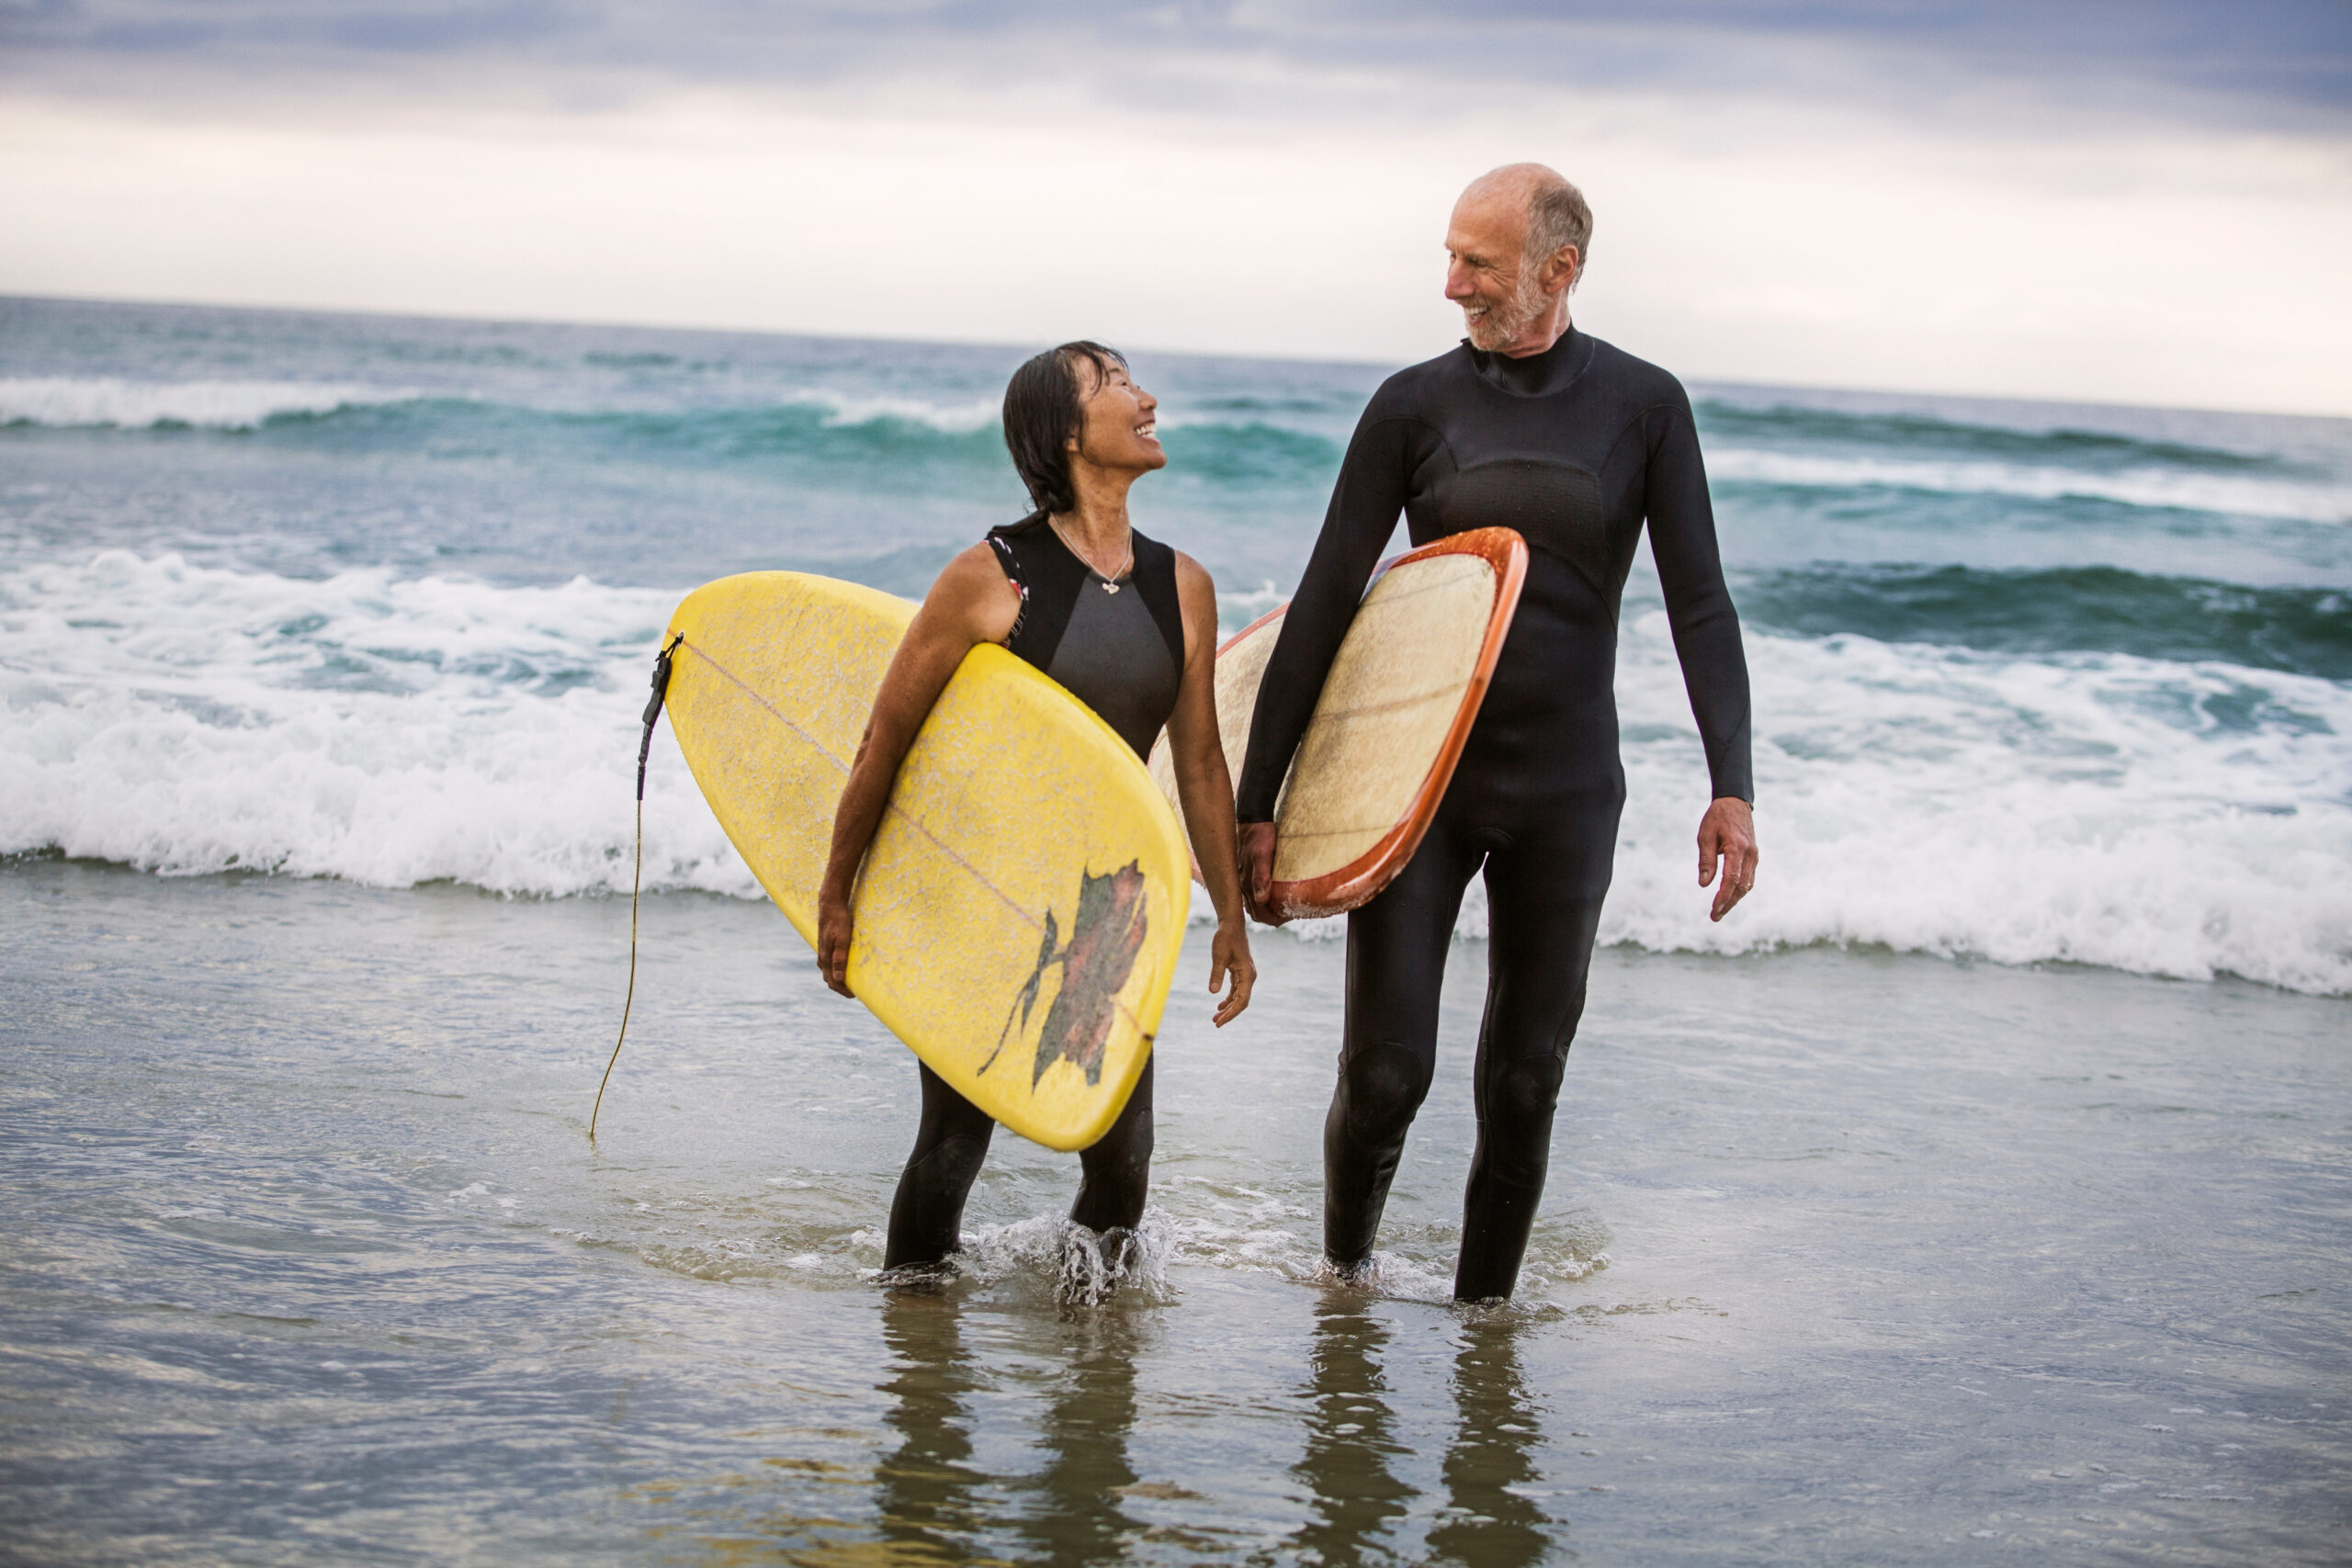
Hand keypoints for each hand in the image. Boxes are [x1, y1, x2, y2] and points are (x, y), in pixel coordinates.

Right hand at [816, 888, 855, 996]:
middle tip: (855, 992)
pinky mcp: (824, 946)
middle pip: (829, 980)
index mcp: (826, 958)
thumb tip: (838, 978)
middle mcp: (822, 957)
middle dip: (841, 988)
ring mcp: (822, 951)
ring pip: (827, 972)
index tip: (855, 995)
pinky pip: (826, 964)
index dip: (843, 991)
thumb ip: (840, 958)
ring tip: (850, 982)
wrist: (829, 904)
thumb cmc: (838, 920)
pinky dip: (833, 971)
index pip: (833, 982)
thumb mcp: (842, 938)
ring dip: (836, 980)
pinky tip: (841, 969)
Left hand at [1208, 918, 1255, 1026]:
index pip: (1241, 1000)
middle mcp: (1249, 976)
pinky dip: (1229, 999)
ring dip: (1228, 1008)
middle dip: (1229, 1014)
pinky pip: (1236, 990)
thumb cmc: (1226, 937)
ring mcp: (1246, 975)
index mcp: (1247, 973)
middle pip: (1242, 1002)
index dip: (1231, 1013)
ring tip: (1216, 1017)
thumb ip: (1216, 974)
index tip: (1219, 1021)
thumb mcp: (1218, 955)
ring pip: (1239, 997)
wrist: (1232, 924)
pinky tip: (1219, 1005)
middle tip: (1215, 1023)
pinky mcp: (1240, 972)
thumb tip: (1213, 992)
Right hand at [1239, 821, 1286, 925]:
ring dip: (1269, 909)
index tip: (1291, 915)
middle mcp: (1243, 884)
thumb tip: (1262, 900)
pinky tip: (1276, 891)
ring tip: (1286, 904)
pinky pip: (1254, 892)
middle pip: (1256, 912)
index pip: (1259, 914)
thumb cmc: (1260, 835)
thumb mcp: (1262, 854)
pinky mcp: (1247, 871)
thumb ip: (1261, 877)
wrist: (1253, 818)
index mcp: (1247, 884)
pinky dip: (1265, 898)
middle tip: (1291, 911)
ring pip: (1254, 904)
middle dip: (1273, 917)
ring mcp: (1244, 878)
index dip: (1275, 919)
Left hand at [1697, 797, 1757, 922]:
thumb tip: (1704, 884)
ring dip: (1734, 900)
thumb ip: (1706, 860)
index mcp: (1737, 847)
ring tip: (1719, 911)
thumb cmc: (1717, 818)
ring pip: (1747, 885)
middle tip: (1714, 917)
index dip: (1723, 897)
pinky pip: (1749, 878)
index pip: (1731, 879)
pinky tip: (1729, 898)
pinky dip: (1740, 890)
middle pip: (1741, 887)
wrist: (1735, 803)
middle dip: (1728, 904)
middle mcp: (1750, 854)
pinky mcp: (1754, 857)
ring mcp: (1754, 856)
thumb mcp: (1705, 835)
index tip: (1714, 909)